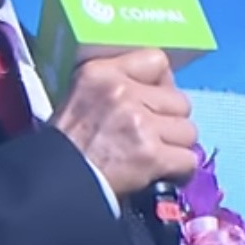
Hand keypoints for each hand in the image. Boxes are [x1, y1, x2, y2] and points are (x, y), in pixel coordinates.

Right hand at [48, 48, 198, 198]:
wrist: (55, 184)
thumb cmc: (67, 145)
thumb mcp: (81, 96)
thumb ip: (117, 85)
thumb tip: (160, 88)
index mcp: (101, 72)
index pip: (157, 60)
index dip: (163, 84)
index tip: (154, 102)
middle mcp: (122, 92)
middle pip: (179, 100)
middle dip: (170, 121)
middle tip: (152, 137)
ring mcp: (140, 123)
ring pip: (188, 131)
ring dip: (176, 147)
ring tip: (155, 157)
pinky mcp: (151, 155)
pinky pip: (189, 160)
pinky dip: (180, 172)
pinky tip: (164, 175)